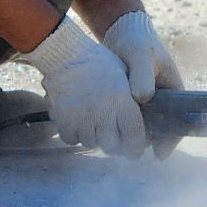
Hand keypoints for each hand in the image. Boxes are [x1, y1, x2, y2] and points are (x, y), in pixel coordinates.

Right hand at [18, 18, 147, 157]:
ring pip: (91, 143)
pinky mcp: (65, 121)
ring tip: (92, 123)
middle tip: (111, 138)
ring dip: (93, 137)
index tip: (134, 150)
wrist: (67, 56)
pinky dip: (74, 134)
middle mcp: (104, 114)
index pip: (134, 137)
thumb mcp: (124, 76)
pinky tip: (76, 121)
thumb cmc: (100, 63)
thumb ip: (133, 100)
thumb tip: (141, 119)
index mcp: (123, 103)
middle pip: (112, 146)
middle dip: (113, 144)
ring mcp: (83, 119)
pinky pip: (72, 139)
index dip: (135, 147)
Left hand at [104, 11, 183, 157]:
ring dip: (133, 136)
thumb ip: (142, 75)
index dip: (171, 139)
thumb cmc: (137, 42)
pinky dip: (121, 127)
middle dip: (148, 142)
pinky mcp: (128, 101)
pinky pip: (127, 120)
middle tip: (133, 152)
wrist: (120, 32)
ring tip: (120, 145)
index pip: (178, 121)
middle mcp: (162, 100)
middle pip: (159, 128)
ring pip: (142, 126)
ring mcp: (145, 101)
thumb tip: (142, 98)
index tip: (160, 154)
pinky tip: (109, 133)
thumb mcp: (141, 55)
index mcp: (174, 90)